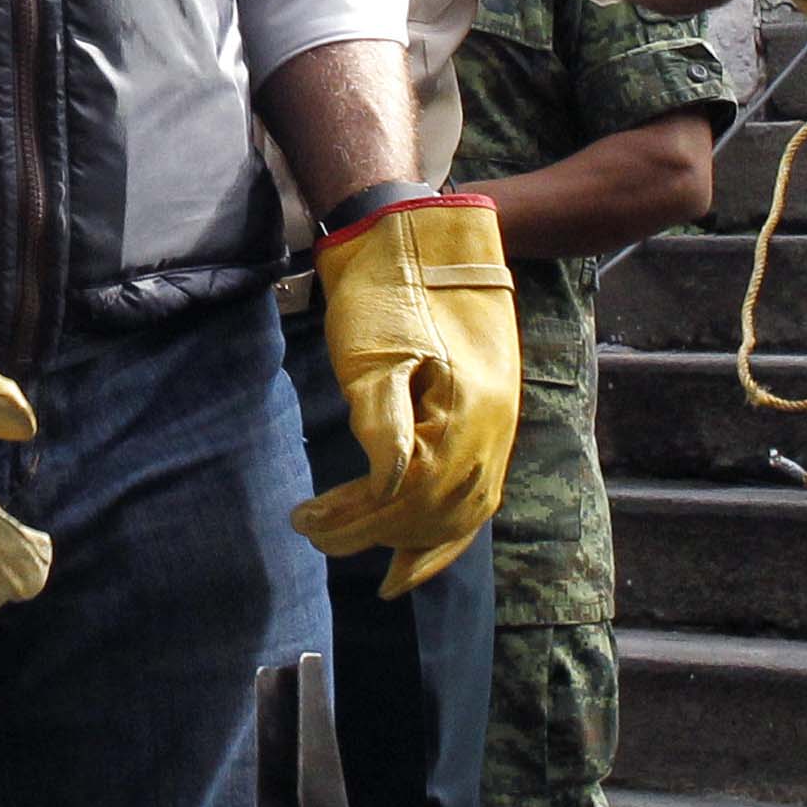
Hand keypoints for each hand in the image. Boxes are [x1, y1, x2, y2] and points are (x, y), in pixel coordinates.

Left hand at [290, 193, 517, 596]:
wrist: (427, 236)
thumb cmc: (389, 288)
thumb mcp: (374, 353)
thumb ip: (383, 424)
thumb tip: (383, 492)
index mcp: (468, 413)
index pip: (410, 495)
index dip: (357, 518)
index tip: (307, 521)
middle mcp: (495, 431)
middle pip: (437, 511)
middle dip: (375, 532)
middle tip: (317, 532)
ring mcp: (498, 428)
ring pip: (464, 512)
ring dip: (416, 543)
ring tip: (376, 570)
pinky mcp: (489, 421)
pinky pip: (477, 493)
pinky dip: (450, 530)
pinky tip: (426, 550)